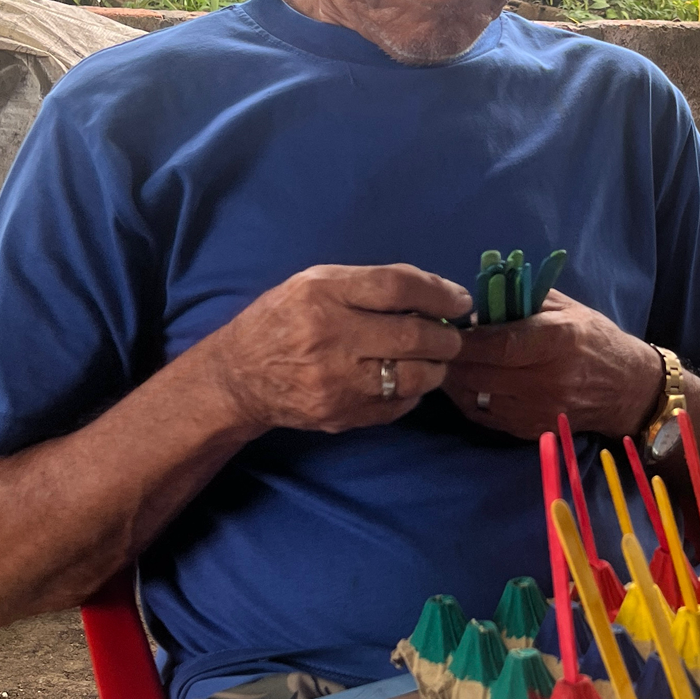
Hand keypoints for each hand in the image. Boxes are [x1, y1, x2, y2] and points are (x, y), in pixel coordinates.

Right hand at [208, 264, 470, 435]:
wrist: (239, 377)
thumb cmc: (282, 320)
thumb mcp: (314, 283)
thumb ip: (369, 283)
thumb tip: (434, 292)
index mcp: (322, 294)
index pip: (397, 288)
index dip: (439, 293)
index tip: (460, 300)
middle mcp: (329, 337)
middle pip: (413, 336)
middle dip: (445, 337)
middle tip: (451, 335)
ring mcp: (335, 382)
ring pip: (413, 377)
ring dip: (435, 368)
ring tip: (432, 359)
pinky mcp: (340, 415)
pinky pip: (397, 406)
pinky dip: (412, 392)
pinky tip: (403, 380)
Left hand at [444, 287, 662, 441]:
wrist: (626, 388)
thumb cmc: (593, 339)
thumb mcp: (565, 308)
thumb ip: (521, 302)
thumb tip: (478, 302)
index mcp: (556, 341)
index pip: (498, 344)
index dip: (464, 338)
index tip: (443, 327)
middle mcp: (546, 379)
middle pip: (479, 373)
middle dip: (451, 358)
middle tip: (435, 344)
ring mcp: (538, 410)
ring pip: (475, 397)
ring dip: (454, 379)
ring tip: (446, 362)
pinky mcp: (530, 430)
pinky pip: (483, 415)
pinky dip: (467, 398)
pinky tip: (465, 382)